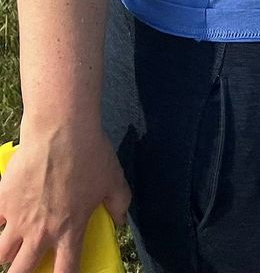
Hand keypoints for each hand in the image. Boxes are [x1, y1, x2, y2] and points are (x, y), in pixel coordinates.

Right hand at [0, 126, 127, 272]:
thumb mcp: (114, 179)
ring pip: (2, 254)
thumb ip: (120, 203)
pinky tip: (3, 220)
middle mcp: (41, 233)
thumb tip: (120, 220)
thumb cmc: (89, 153)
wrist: (60, 129)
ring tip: (12, 248)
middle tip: (25, 266)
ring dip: (7, 254)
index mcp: (70, 231)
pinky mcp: (3, 201)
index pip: (66, 272)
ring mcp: (19, 219)